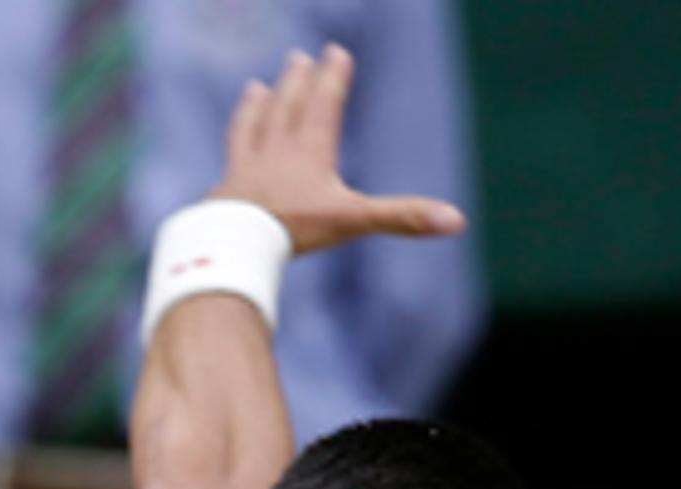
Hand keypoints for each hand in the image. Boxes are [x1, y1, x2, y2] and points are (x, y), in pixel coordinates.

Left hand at [212, 45, 465, 255]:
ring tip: (255, 87)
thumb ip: (403, 217)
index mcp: (310, 152)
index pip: (323, 105)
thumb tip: (457, 221)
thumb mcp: (354, 220)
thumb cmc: (293, 229)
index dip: (332, 79)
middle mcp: (276, 153)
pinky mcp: (222, 191)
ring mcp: (245, 170)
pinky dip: (229, 153)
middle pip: (287, 108)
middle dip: (296, 82)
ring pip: (253, 128)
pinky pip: (227, 164)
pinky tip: (226, 156)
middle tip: (298, 57)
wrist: (232, 243)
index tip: (335, 52)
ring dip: (257, 106)